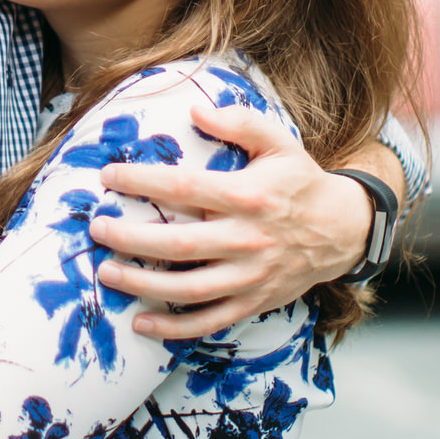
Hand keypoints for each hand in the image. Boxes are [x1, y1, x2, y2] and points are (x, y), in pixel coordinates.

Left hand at [88, 101, 379, 337]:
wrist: (342, 230)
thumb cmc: (299, 182)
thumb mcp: (279, 142)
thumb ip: (239, 123)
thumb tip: (194, 110)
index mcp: (248, 196)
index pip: (185, 188)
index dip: (142, 182)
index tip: (109, 176)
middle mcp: (248, 239)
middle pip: (179, 244)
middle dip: (131, 238)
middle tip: (98, 229)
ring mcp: (250, 277)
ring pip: (188, 289)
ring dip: (143, 284)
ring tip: (107, 272)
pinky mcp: (253, 302)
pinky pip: (208, 321)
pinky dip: (173, 328)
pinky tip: (140, 320)